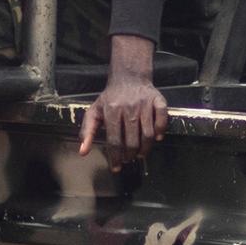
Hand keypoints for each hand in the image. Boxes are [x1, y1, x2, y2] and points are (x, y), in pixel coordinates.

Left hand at [78, 35, 169, 165]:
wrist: (129, 77)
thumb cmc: (111, 98)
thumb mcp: (94, 111)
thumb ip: (87, 131)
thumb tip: (83, 152)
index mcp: (112, 111)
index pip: (114, 140)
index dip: (115, 157)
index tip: (116, 167)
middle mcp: (129, 108)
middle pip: (132, 140)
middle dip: (130, 155)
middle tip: (128, 159)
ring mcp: (145, 104)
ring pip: (148, 134)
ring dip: (145, 149)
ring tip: (140, 154)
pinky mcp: (158, 101)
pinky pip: (162, 119)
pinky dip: (160, 131)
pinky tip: (156, 138)